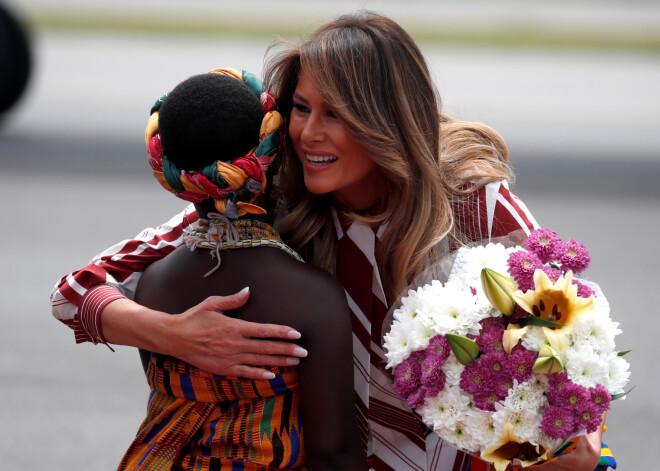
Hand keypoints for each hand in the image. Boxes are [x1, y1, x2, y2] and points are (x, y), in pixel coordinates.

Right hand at [166, 288, 306, 378]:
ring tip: (295, 362)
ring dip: (278, 361)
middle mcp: (234, 343)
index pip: (264, 330)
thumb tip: (248, 291)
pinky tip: (272, 375)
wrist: (174, 337)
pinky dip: (259, 374)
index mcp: (234, 327)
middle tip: (304, 352)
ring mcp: (229, 358)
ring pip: (259, 360)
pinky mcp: (222, 368)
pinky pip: (244, 372)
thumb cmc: (193, 318)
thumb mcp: (212, 304)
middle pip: (266, 347)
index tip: (296, 334)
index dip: (282, 332)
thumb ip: (232, 300)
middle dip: (287, 349)